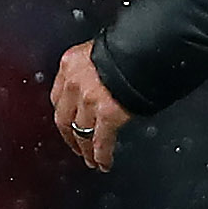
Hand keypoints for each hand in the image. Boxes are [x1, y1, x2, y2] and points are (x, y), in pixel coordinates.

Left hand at [50, 40, 135, 170]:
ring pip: (81, 133)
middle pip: (65, 119)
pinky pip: (101, 141)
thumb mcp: (102, 50)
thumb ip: (94, 67)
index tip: (67, 123)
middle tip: (77, 148)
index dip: (64, 114)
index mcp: (71, 63)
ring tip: (91, 160)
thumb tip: (100, 80)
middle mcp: (75, 83)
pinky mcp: (107, 115)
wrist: (149, 48)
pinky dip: (102, 155)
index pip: (58, 96)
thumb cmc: (132, 45)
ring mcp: (89, 100)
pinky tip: (104, 163)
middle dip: (71, 137)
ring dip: (86, 150)